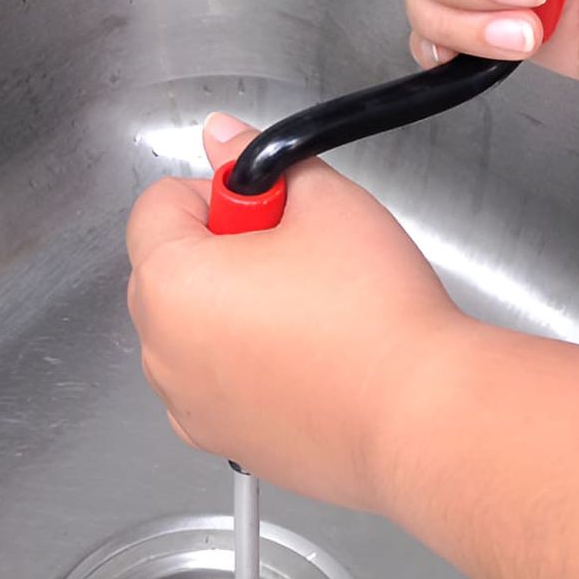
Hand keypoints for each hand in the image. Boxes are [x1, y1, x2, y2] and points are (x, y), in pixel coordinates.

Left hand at [125, 113, 460, 511]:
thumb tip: (225, 137)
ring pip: (189, 330)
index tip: (268, 208)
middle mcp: (162, 351)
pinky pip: (212, 384)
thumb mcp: (324, 200)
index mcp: (170, 283)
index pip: (158, 205)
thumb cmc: (373, 314)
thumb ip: (258, 160)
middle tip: (293, 256)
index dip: (218, 192)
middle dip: (220, 250)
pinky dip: (243, 366)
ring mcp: (188, 404)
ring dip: (228, 310)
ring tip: (306, 311)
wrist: (420, 415)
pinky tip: (304, 359)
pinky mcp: (222, 441)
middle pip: (167, 269)